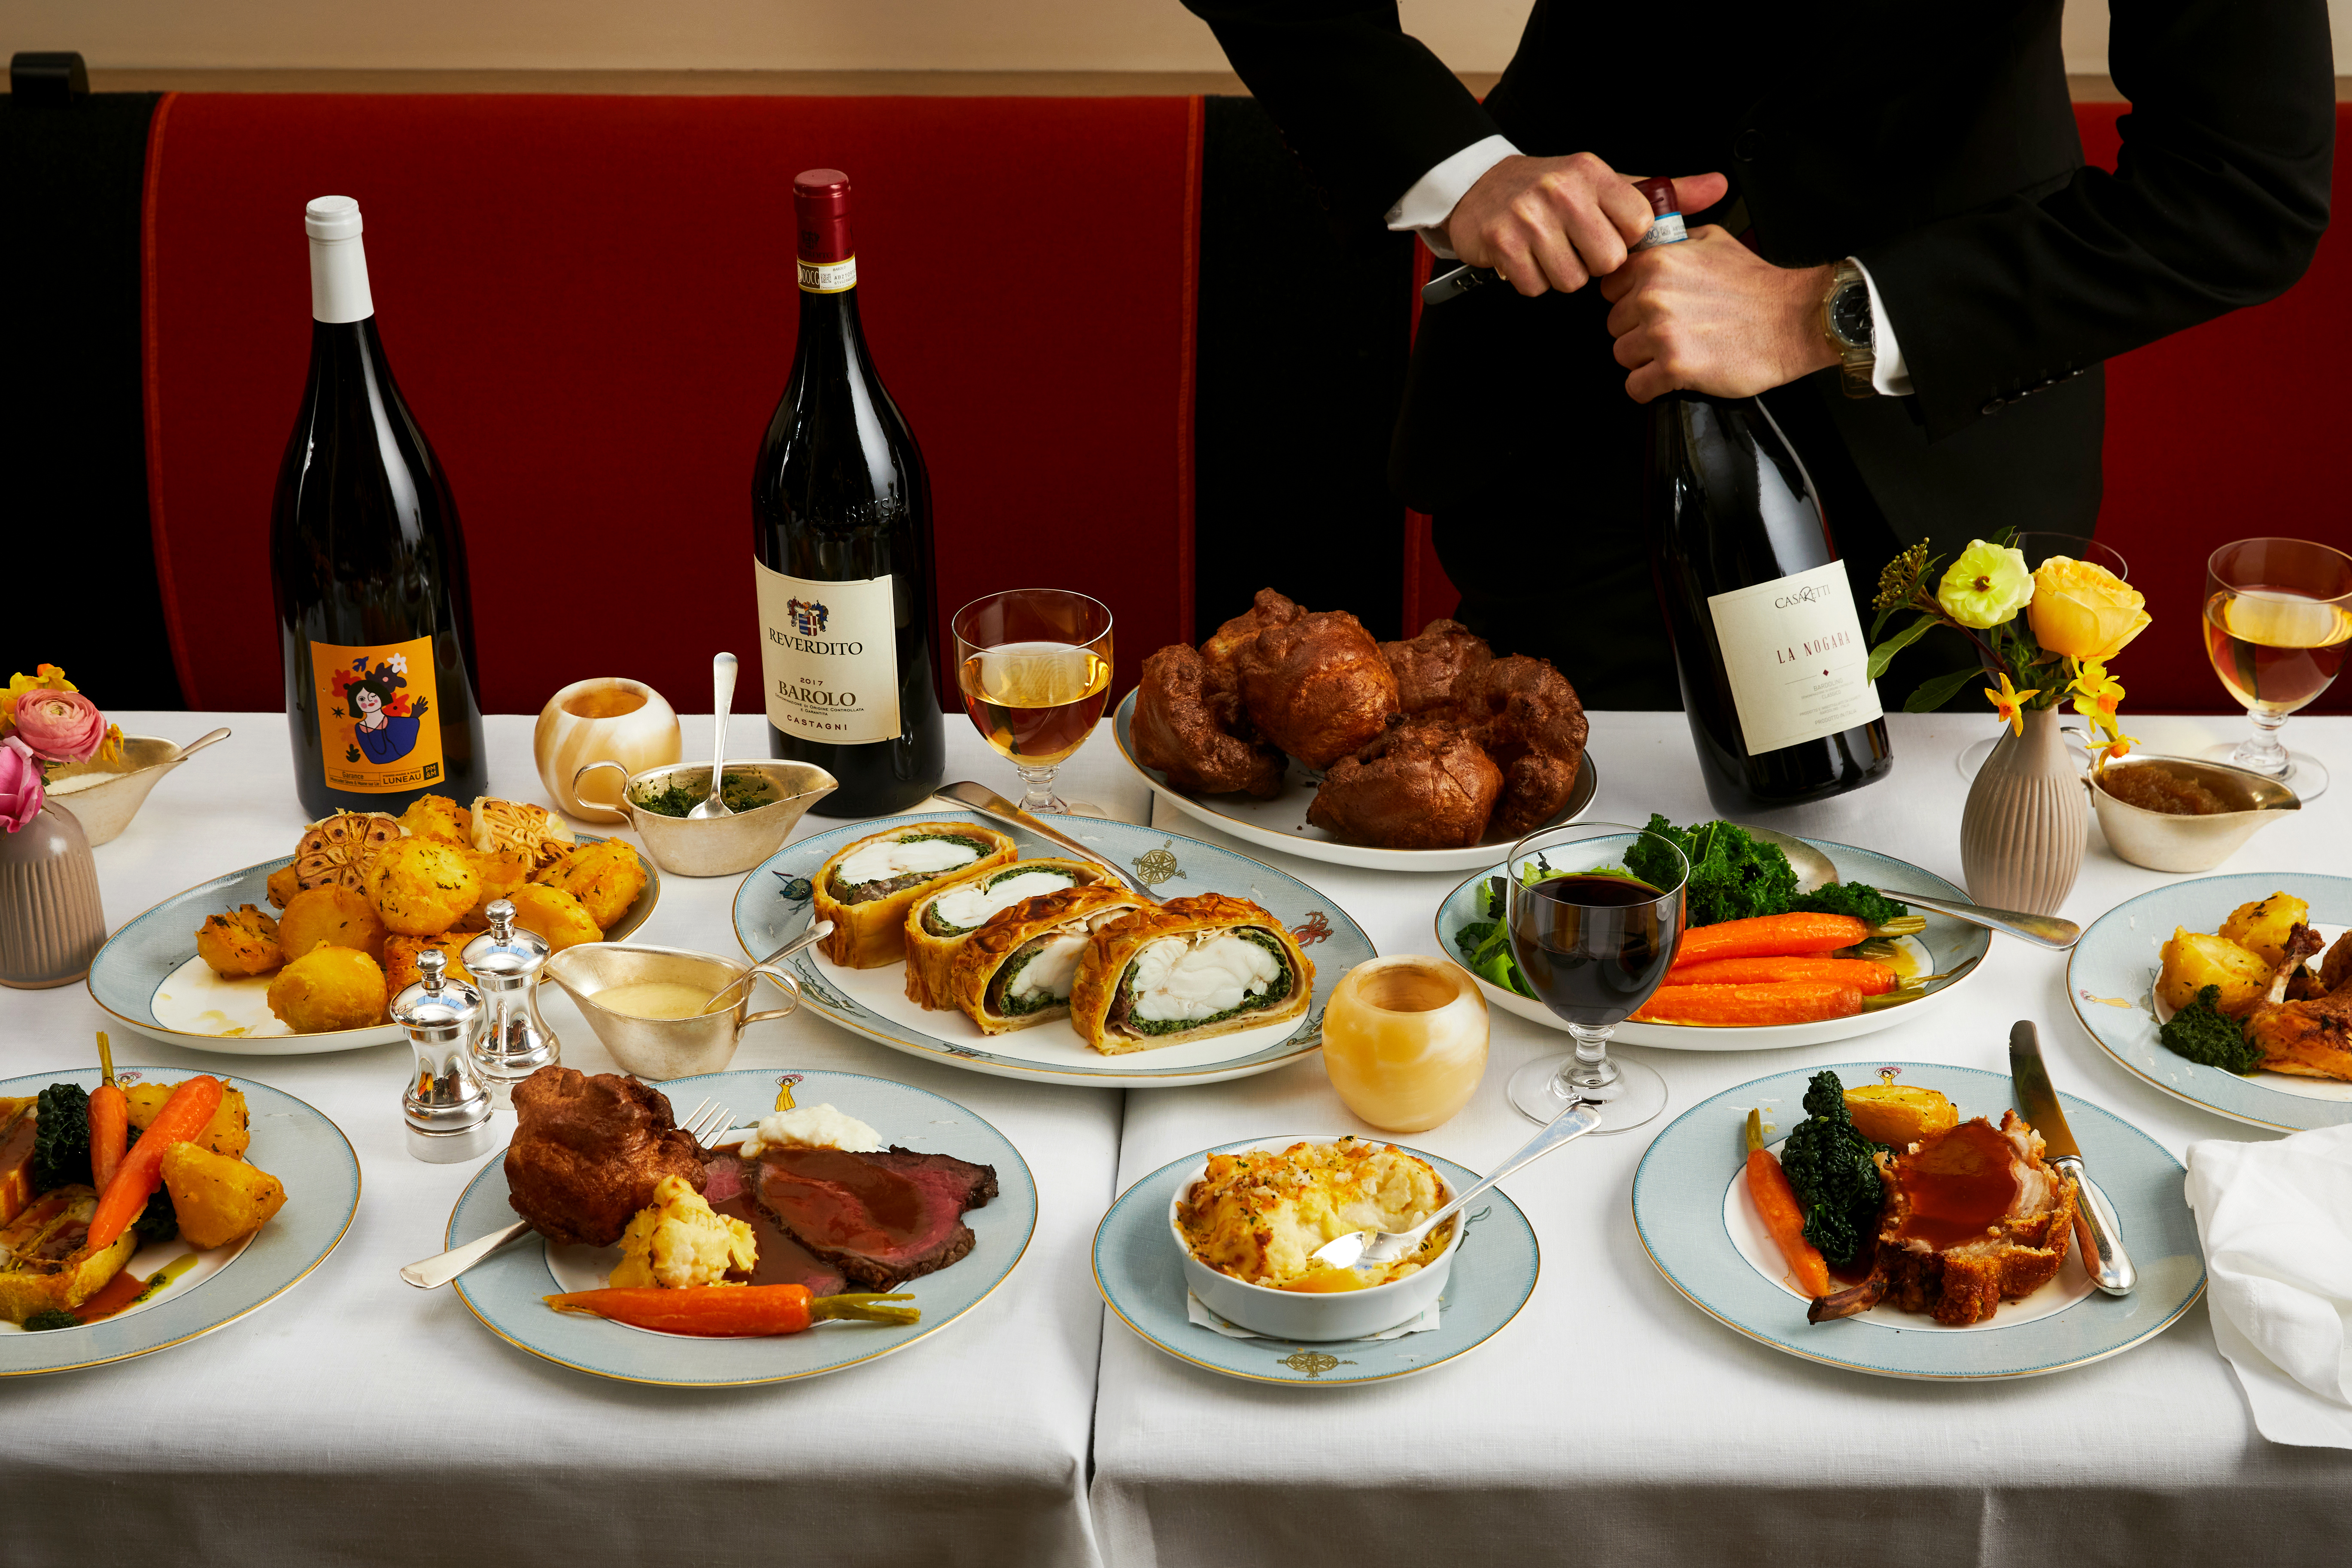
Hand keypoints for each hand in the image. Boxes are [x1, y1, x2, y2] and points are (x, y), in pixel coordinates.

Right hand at [1443, 156, 1729, 295]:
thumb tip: (1719, 186)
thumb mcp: (1610, 183)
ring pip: (1571, 280)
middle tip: (1577, 246)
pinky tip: (1528, 258)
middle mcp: (1562, 189)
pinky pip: (1536, 287)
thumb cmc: (1552, 190)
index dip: (1625, 241)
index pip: (1636, 226)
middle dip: (1594, 264)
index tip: (1608, 233)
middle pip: (1606, 261)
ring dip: (1562, 275)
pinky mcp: (1502, 242)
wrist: (1483, 186)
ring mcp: (1529, 216)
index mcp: (1594, 173)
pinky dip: (1532, 280)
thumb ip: (1666, 191)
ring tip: (1551, 251)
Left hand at [1598, 226, 1838, 401]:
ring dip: (1645, 360)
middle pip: (1614, 324)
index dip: (1628, 300)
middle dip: (1637, 331)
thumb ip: (1672, 242)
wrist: (1794, 319)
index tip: (1648, 308)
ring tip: (1678, 352)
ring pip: (1623, 356)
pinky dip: (1651, 388)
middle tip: (1672, 333)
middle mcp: (1652, 295)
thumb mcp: (1713, 240)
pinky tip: (1674, 377)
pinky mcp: (1674, 368)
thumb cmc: (1757, 285)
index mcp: (1656, 262)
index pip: (1610, 288)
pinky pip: (1636, 387)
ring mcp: (1661, 332)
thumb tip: (1645, 243)